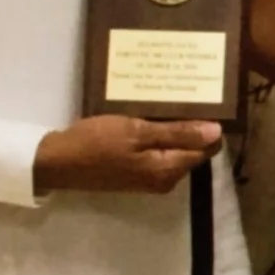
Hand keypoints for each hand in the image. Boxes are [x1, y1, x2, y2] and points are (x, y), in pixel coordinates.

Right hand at [35, 114, 221, 194]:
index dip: (210, 126)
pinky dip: (159, 136)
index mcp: (169, 170)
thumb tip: (217, 132)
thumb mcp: (137, 132)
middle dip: (194, 126)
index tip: (207, 101)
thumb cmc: (96, 143)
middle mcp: (166, 179)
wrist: (58, 162)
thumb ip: (177, 133)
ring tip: (173, 100)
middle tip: (189, 94)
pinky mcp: (137, 173)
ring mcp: (151, 178)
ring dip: (175, 129)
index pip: (207, 149)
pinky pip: (159, 153)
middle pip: (193, 150)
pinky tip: (153, 116)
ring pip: (176, 150)